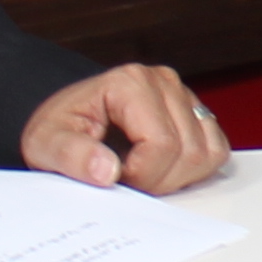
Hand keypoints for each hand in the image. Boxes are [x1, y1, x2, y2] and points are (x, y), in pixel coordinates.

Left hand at [23, 63, 231, 193]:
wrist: (65, 122)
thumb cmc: (58, 130)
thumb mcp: (45, 144)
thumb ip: (71, 156)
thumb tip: (106, 171)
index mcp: (130, 82)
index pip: (161, 145)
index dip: (139, 175)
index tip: (111, 176)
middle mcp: (163, 81)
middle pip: (188, 153)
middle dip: (157, 180)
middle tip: (125, 178)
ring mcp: (183, 95)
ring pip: (207, 155)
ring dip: (176, 177)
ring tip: (141, 171)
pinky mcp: (196, 112)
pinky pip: (216, 151)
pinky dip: (192, 169)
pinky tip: (162, 167)